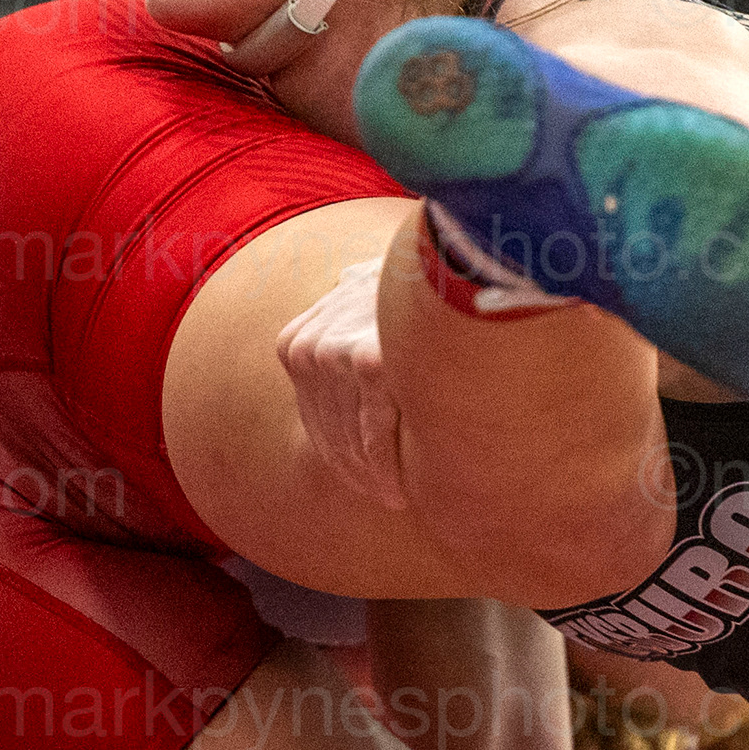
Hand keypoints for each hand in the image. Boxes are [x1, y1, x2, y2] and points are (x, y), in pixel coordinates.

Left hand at [278, 257, 408, 508]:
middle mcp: (307, 348)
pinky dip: (390, 469)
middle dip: (360, 474)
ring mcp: (334, 352)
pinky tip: (404, 491)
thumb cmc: (419, 276)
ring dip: (375, 479)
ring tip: (401, 499)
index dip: (342, 459)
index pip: (316, 421)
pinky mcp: (368, 361)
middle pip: (332, 437)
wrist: (451, 249)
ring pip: (353, 442)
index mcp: (297, 343)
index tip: (369, 486)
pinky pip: (378, 436)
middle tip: (390, 500)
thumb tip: (348, 285)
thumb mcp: (373, 285)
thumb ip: (353, 303)